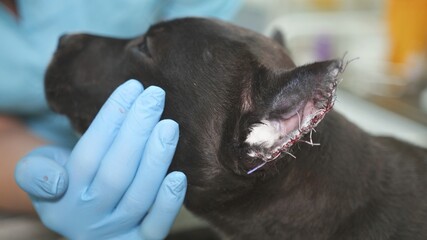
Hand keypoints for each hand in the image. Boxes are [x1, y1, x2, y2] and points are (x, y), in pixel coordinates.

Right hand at [15, 80, 186, 239]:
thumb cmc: (65, 185)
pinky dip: (168, 205)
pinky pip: (154, 228)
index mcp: (63, 197)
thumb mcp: (39, 175)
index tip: (132, 88)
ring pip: (138, 197)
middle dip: (137, 131)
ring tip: (170, 126)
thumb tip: (57, 182)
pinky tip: (180, 175)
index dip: (111, 119)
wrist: (80, 219)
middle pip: (115, 172)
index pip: (89, 154)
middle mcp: (88, 218)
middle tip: (156, 96)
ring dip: (156, 160)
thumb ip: (36, 173)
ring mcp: (115, 231)